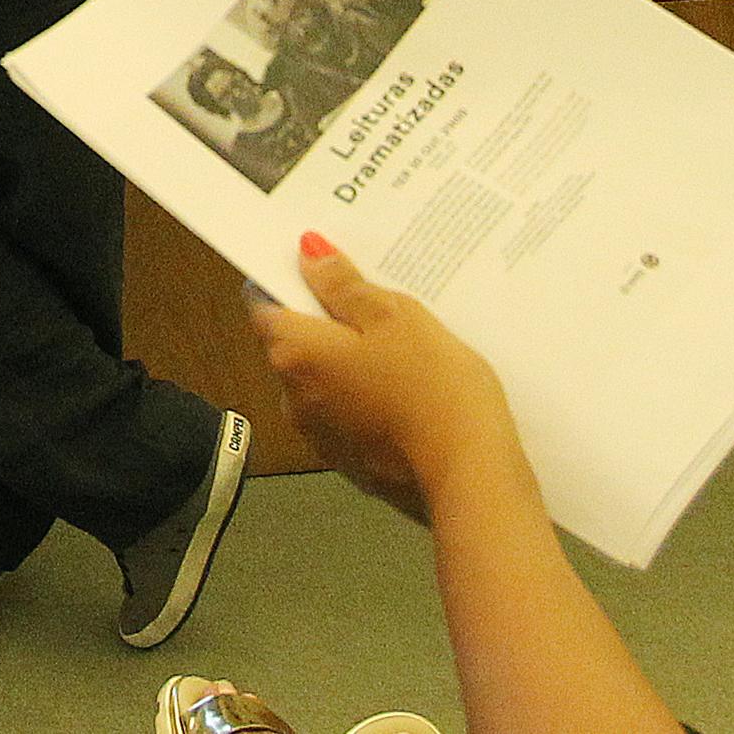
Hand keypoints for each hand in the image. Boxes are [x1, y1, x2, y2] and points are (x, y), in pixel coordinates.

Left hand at [245, 233, 525, 524]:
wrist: (471, 478)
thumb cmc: (431, 387)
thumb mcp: (393, 316)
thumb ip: (343, 285)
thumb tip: (307, 254)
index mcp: (295, 355)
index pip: (263, 304)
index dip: (285, 279)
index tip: (319, 266)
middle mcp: (294, 399)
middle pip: (295, 343)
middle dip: (326, 320)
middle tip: (375, 301)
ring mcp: (321, 438)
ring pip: (324, 380)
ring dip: (348, 361)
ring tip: (402, 347)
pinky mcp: (351, 464)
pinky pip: (348, 414)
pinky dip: (365, 397)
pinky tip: (407, 391)